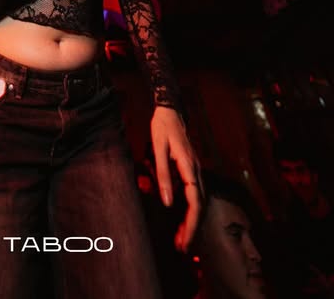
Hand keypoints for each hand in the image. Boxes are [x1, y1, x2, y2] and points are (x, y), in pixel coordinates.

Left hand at [150, 105, 202, 252]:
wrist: (170, 109)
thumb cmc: (162, 127)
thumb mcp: (158, 149)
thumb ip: (163, 175)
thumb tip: (166, 202)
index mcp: (188, 166)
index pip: (195, 201)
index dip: (191, 223)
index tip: (184, 240)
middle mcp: (196, 170)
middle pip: (199, 205)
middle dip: (192, 228)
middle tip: (182, 248)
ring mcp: (195, 170)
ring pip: (198, 201)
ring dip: (191, 221)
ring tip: (181, 240)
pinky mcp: (191, 170)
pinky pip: (194, 194)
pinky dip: (190, 210)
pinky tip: (182, 220)